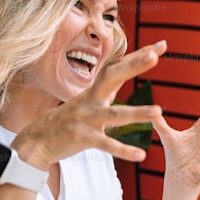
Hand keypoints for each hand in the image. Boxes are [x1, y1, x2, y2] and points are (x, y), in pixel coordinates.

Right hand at [12, 41, 167, 167]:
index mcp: (94, 90)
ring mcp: (86, 118)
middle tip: (154, 56)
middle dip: (133, 66)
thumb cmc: (68, 120)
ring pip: (114, 115)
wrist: (37, 140)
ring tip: (158, 112)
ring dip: (136, 113)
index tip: (162, 45)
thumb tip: (122, 70)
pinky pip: (106, 145)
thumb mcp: (87, 101)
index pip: (119, 67)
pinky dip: (123, 150)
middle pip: (112, 77)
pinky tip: (141, 155)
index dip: (138, 56)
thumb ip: (107, 88)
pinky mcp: (82, 138)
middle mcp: (91, 100)